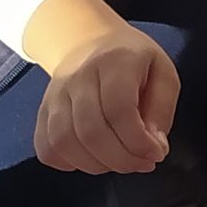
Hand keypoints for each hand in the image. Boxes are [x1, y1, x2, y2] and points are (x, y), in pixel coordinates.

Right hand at [25, 0, 179, 173]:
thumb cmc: (132, 61)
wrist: (86, 40)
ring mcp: (55, 95)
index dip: (138, 142)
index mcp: (114, 62)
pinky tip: (92, 158)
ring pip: (64, 143)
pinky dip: (70, 164)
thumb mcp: (163, 73)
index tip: (155, 153)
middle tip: (141, 163)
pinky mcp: (42, 111)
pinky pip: (47, 148)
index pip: (119, 111)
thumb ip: (162, 110)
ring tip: (118, 161)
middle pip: (91, 132)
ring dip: (96, 165)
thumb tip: (154, 146)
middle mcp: (78, 76)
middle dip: (121, 160)